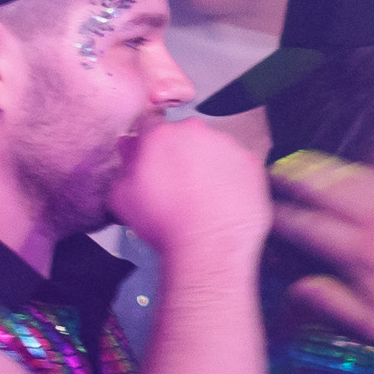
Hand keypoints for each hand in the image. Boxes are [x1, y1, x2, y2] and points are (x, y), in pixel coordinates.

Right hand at [108, 111, 270, 266]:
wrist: (208, 246)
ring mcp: (228, 146)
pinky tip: (221, 200)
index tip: (149, 161)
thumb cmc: (164, 224)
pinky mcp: (251, 162)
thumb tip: (129, 150)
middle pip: (184, 136)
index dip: (147, 145)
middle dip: (179, 154)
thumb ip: (123, 167)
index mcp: (161, 135)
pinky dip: (230, 177)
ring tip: (201, 196)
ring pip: (212, 149)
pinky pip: (237, 165)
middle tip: (175, 185)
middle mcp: (196, 132)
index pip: (149, 127)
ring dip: (206, 165)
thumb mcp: (122, 198)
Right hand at [272, 152, 373, 360]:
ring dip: (320, 168)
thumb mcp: (371, 323)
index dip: (284, 217)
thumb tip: (293, 287)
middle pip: (329, 191)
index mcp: (365, 254)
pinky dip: (351, 170)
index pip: (313, 228)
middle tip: (271, 172)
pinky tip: (335, 169)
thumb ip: (330, 303)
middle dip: (297, 180)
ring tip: (294, 162)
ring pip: (352, 177)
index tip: (264, 212)